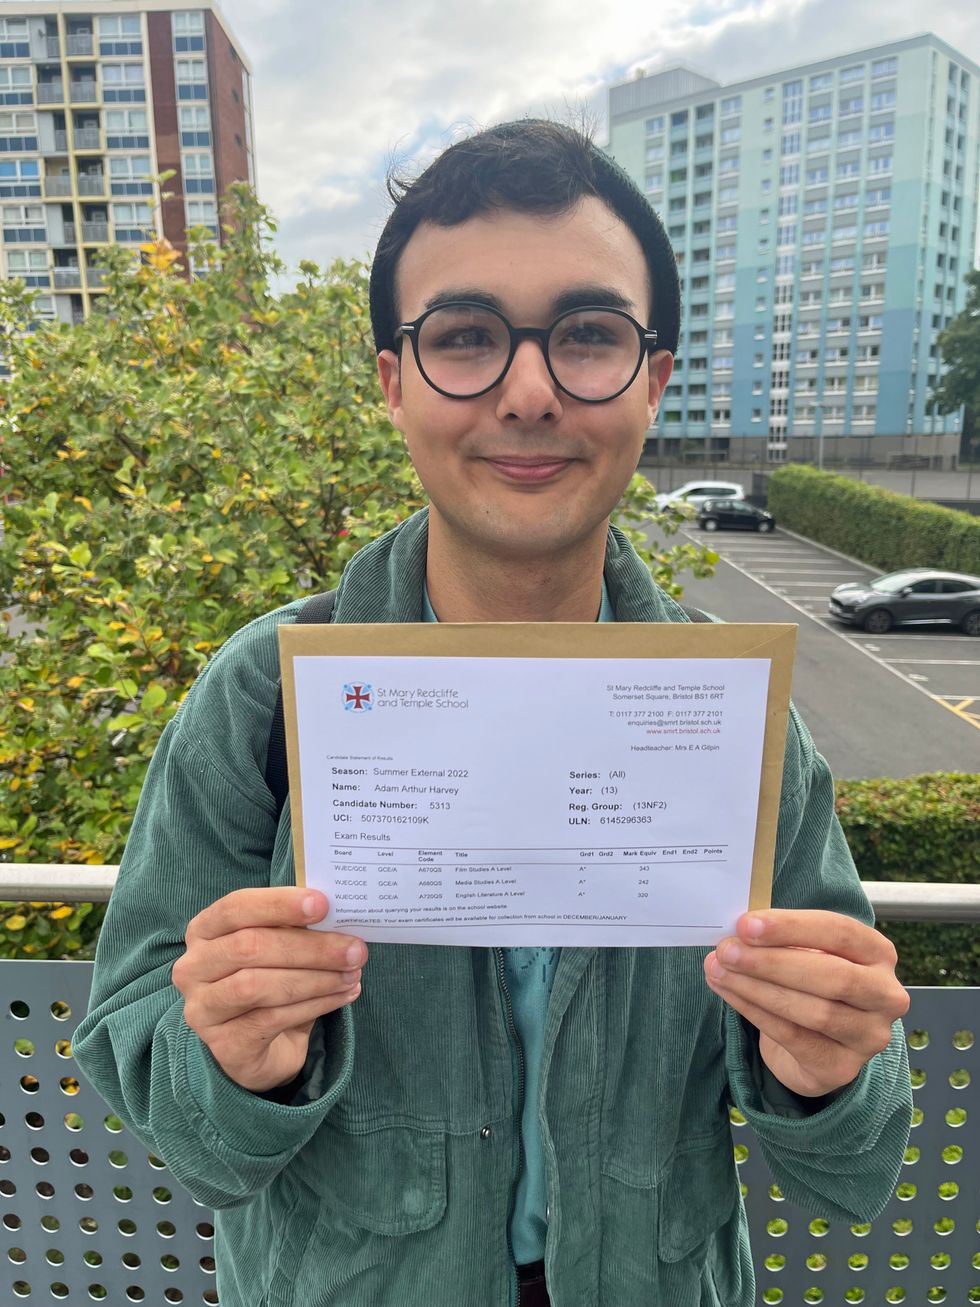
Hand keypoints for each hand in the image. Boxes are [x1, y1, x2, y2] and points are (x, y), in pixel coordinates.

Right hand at [172, 888, 365, 1092]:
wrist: (261, 1048)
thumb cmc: (271, 981)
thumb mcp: (280, 948)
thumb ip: (297, 928)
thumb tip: (339, 915)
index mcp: (205, 931)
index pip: (235, 908)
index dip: (278, 904)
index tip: (322, 905)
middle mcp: (193, 967)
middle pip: (250, 947)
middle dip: (310, 947)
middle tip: (355, 949)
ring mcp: (202, 1009)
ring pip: (257, 985)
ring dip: (315, 978)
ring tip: (352, 975)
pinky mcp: (223, 1044)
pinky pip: (271, 1019)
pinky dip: (315, 1005)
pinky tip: (343, 996)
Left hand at [703, 909, 908, 1097]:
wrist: (818, 1046)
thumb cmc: (811, 983)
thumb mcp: (807, 953)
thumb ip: (783, 940)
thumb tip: (739, 931)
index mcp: (878, 953)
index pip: (840, 932)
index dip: (791, 927)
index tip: (747, 924)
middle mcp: (886, 995)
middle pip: (832, 975)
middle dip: (772, 961)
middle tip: (727, 950)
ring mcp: (870, 1035)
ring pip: (814, 1010)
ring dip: (757, 988)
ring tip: (719, 970)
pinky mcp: (843, 1068)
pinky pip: (794, 1037)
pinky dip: (756, 1012)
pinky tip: (730, 994)